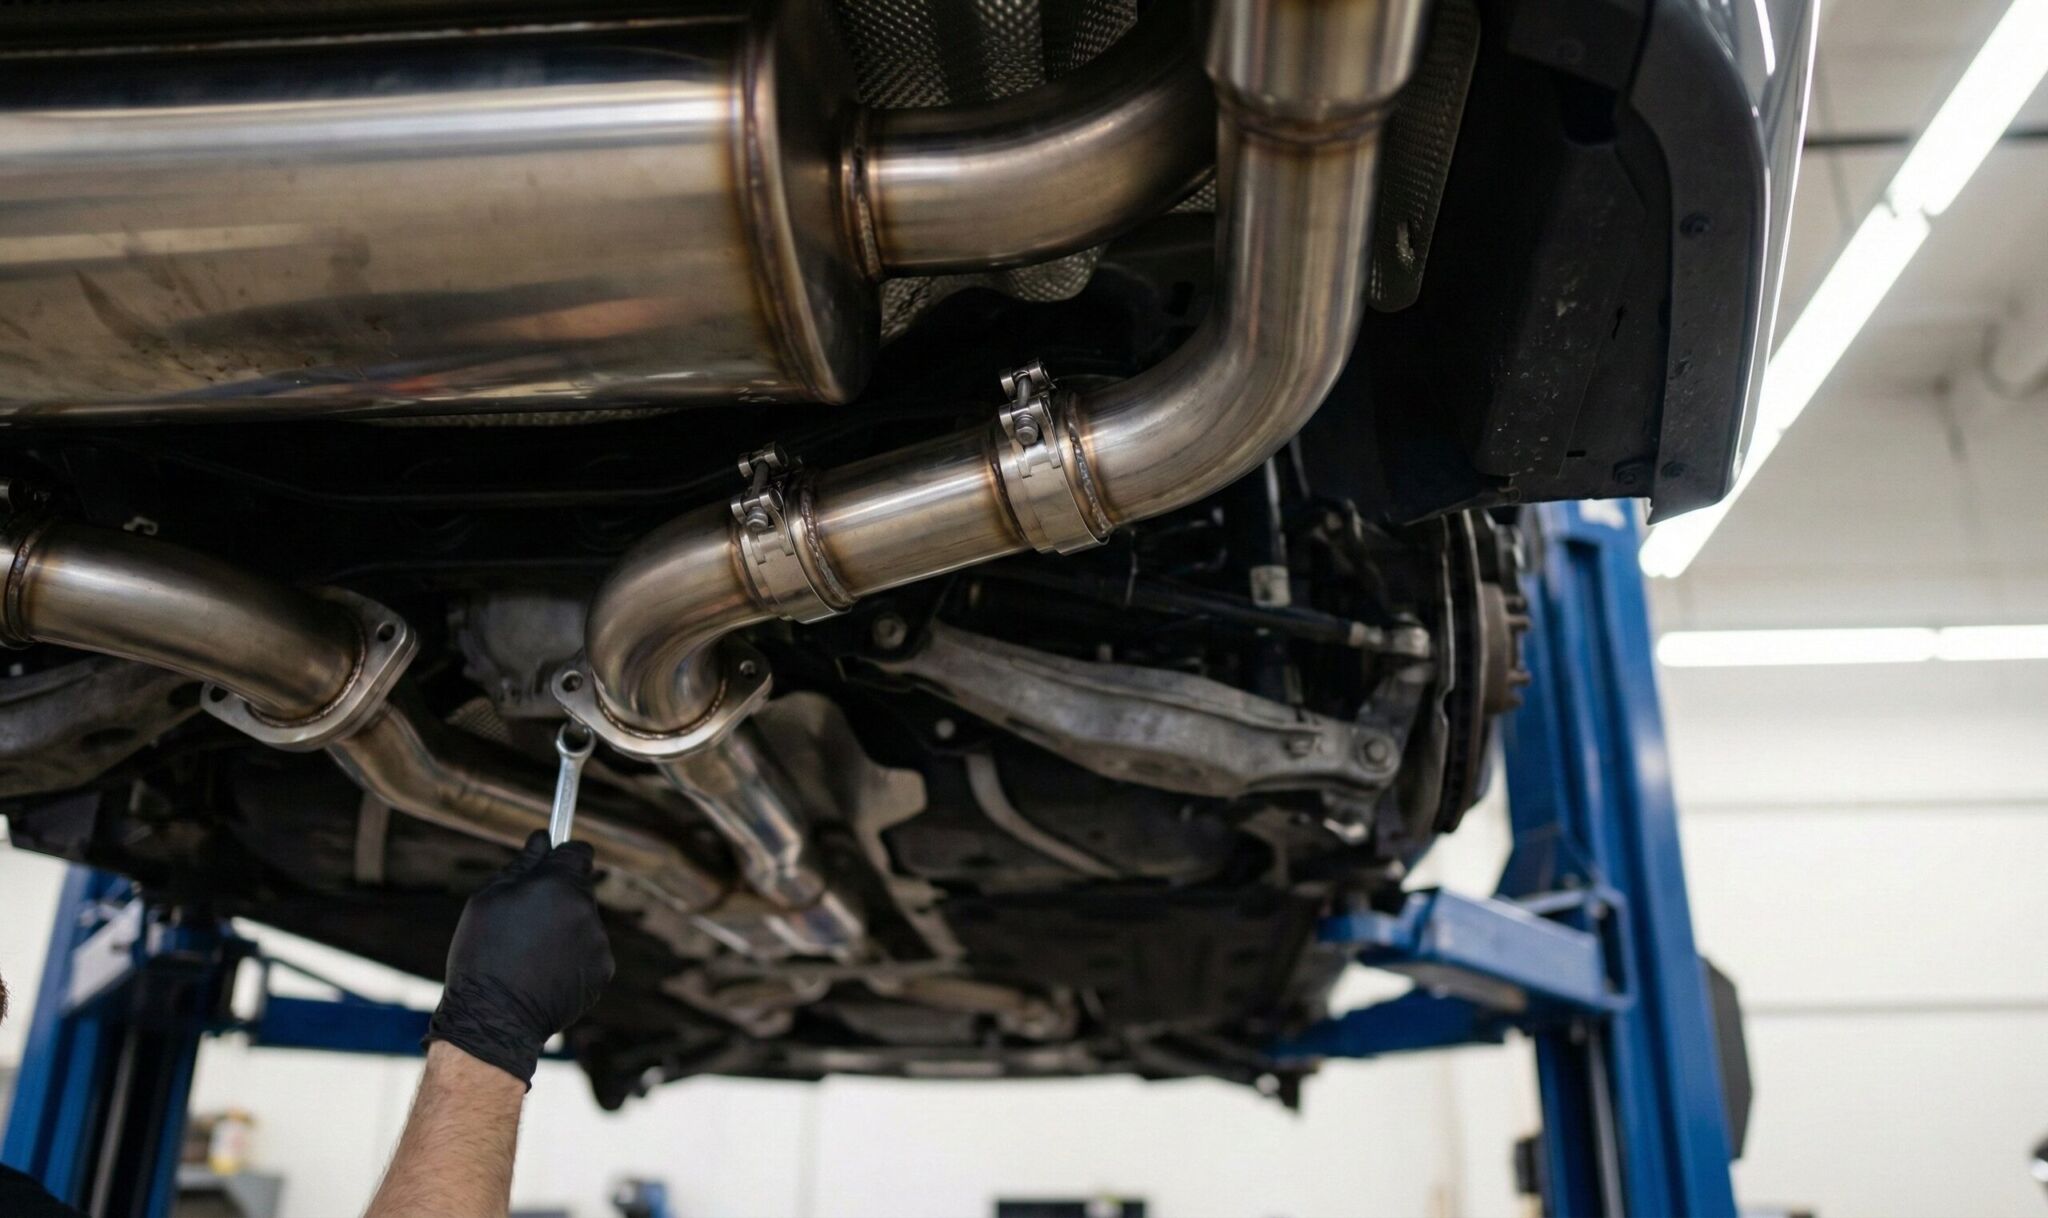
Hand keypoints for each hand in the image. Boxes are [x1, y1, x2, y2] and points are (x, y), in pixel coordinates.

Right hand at [425, 830, 614, 1085]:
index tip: (550, 868)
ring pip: (584, 923)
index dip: (563, 858)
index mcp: (559, 885)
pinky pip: (589, 953)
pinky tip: (543, 975)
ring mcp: (598, 943)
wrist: (493, 1019)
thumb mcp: (487, 900)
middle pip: (580, 889)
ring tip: (529, 955)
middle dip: (559, 898)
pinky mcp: (603, 972)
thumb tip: (543, 837)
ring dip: (565, 930)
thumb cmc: (481, 955)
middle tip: (525, 923)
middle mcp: (586, 910)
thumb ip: (522, 865)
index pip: (578, 852)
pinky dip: (573, 959)